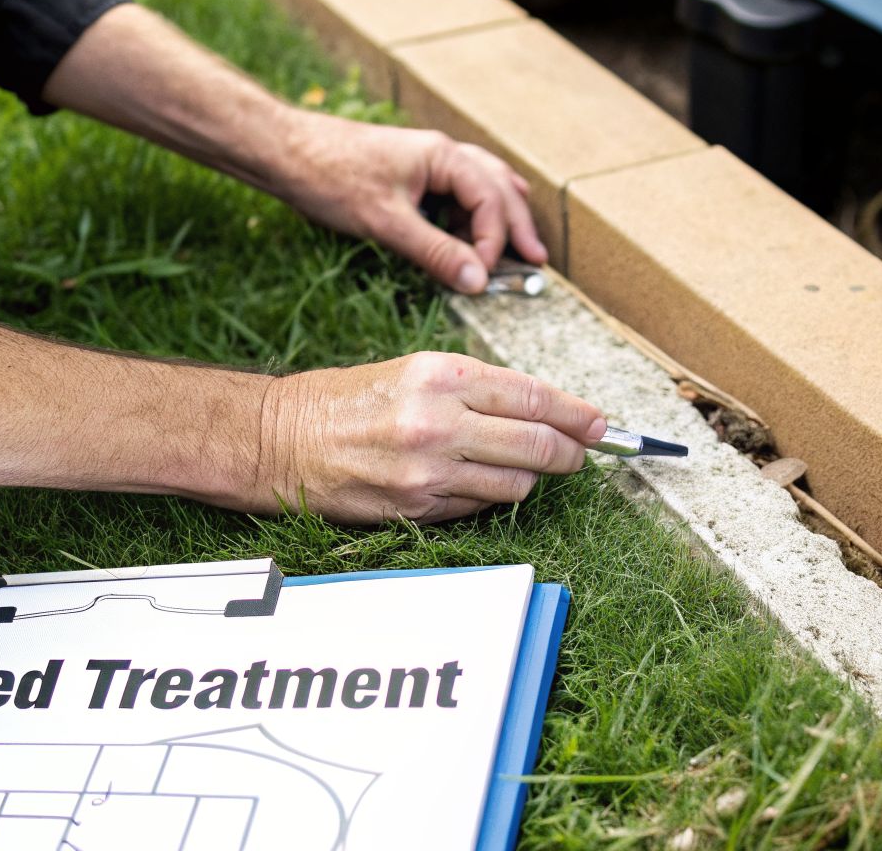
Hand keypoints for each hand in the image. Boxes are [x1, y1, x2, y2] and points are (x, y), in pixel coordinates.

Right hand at [256, 352, 605, 523]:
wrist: (280, 439)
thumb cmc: (347, 400)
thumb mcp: (414, 372)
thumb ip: (475, 390)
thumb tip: (541, 411)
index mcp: (442, 376)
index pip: (534, 397)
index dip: (578, 415)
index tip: (601, 425)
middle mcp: (440, 422)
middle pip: (538, 446)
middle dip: (570, 454)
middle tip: (581, 455)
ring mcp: (428, 471)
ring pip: (515, 486)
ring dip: (527, 480)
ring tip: (518, 469)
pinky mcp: (415, 508)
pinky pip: (477, 509)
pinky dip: (486, 499)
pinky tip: (473, 484)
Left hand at [275, 111, 547, 292]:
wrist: (282, 150)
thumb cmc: (330, 176)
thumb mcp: (386, 221)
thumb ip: (435, 251)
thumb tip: (478, 280)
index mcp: (443, 156)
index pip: (491, 199)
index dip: (496, 240)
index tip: (486, 277)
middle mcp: (442, 153)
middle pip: (497, 187)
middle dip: (517, 225)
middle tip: (537, 260)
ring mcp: (425, 161)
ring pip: (479, 186)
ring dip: (498, 217)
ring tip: (518, 246)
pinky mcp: (408, 173)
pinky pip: (454, 191)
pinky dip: (470, 214)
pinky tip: (469, 233)